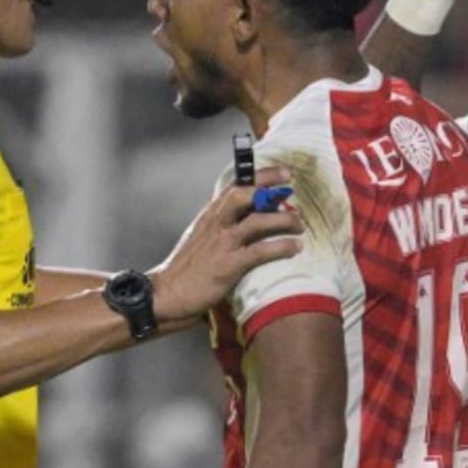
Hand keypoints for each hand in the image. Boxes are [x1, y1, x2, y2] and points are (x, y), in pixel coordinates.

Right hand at [150, 166, 302, 320]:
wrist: (167, 294)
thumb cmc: (188, 267)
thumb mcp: (203, 236)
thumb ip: (224, 224)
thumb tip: (256, 215)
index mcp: (210, 214)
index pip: (236, 185)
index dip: (261, 176)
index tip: (283, 173)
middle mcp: (216, 223)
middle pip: (244, 194)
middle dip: (271, 188)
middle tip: (292, 189)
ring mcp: (222, 243)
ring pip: (257, 221)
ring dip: (283, 221)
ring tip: (300, 225)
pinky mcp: (228, 265)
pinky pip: (260, 251)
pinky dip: (281, 247)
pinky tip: (294, 247)